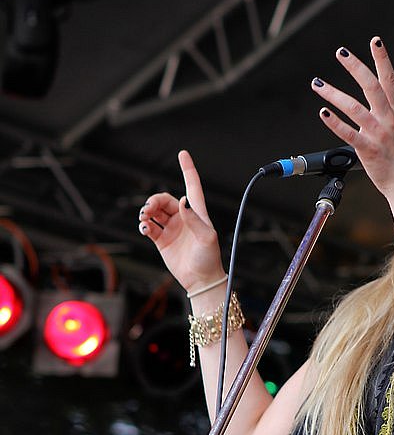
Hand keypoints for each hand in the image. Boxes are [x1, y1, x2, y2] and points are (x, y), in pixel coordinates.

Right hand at [138, 150, 224, 292]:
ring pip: (155, 212)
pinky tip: (145, 228)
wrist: (200, 280)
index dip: (188, 170)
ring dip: (147, 212)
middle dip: (154, 201)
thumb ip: (194, 219)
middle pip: (165, 200)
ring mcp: (172, 229)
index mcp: (197, 213)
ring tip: (145, 218)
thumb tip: (181, 202)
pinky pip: (149, 227)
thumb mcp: (207, 238)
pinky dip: (144, 225)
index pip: (192, 186)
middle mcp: (184, 218)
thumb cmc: (209, 259)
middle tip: (148, 209)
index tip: (182, 153)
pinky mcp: (162, 241)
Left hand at [310, 37, 393, 197]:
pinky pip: (349, 134)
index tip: (375, 41)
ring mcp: (378, 133)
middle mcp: (388, 119)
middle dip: (356, 67)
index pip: (389, 79)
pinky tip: (323, 112)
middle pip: (371, 86)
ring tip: (318, 83)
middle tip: (341, 53)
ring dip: (334, 94)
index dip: (382, 59)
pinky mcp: (368, 149)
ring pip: (354, 108)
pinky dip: (335, 123)